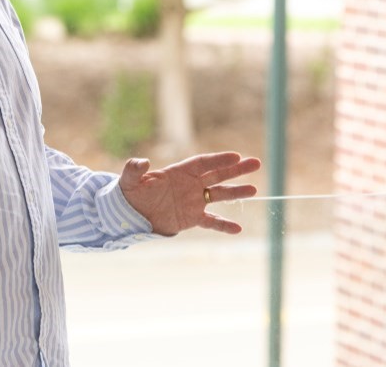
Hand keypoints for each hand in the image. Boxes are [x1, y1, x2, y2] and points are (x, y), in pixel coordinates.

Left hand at [118, 151, 260, 235]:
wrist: (131, 214)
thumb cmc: (131, 193)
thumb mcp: (129, 180)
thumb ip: (135, 169)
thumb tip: (142, 162)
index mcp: (179, 172)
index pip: (203, 163)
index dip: (218, 159)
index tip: (235, 156)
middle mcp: (191, 184)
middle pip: (218, 175)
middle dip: (236, 169)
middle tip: (255, 163)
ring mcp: (194, 201)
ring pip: (219, 195)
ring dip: (236, 192)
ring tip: (254, 190)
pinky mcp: (192, 218)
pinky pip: (212, 221)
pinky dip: (224, 225)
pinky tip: (238, 229)